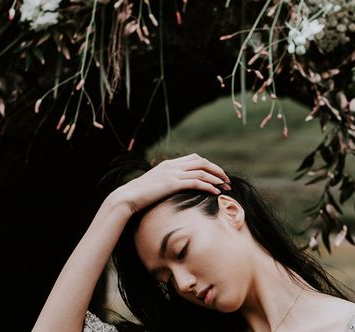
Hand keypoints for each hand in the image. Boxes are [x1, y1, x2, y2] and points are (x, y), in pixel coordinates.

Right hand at [111, 153, 230, 214]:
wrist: (128, 197)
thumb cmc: (140, 194)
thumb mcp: (155, 183)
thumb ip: (167, 181)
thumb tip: (176, 187)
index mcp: (169, 163)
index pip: (194, 158)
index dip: (209, 165)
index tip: (217, 174)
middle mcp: (172, 165)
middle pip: (201, 161)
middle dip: (217, 170)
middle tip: (227, 180)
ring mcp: (172, 173)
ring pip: (201, 171)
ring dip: (216, 178)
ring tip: (225, 187)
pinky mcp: (172, 184)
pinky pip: (196, 182)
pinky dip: (208, 186)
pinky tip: (215, 192)